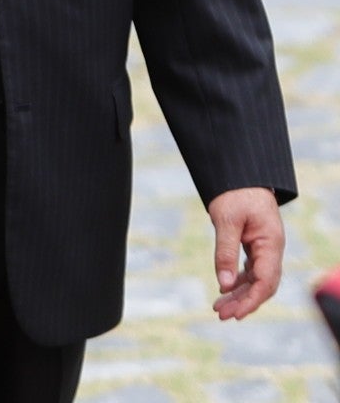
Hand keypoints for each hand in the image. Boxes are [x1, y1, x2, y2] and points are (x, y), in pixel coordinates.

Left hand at [208, 187, 283, 319]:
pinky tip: (225, 290)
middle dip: (244, 302)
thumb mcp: (226, 221)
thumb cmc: (235, 194)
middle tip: (221, 315)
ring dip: (239, 295)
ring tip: (218, 308)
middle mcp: (272, 249)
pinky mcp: (256, 246)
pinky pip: (251, 270)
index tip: (235, 314)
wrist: (240, 176)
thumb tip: (223, 285)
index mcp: (271, 244)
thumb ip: (225, 252)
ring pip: (256, 280)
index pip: (266, 281)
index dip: (251, 300)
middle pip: (262, 285)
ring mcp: (265, 249)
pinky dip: (238, 282)